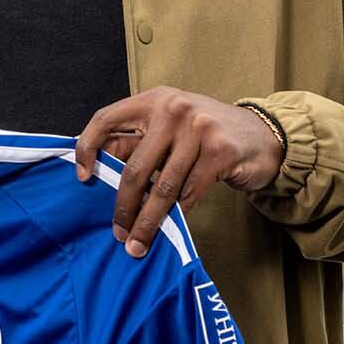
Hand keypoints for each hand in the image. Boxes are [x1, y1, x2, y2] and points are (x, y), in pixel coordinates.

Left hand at [73, 87, 284, 258]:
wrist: (261, 135)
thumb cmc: (205, 134)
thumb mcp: (170, 126)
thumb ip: (140, 141)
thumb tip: (98, 172)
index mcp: (152, 99)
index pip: (106, 119)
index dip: (87, 148)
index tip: (82, 178)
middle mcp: (173, 109)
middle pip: (134, 166)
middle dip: (123, 206)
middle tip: (118, 232)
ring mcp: (198, 128)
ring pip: (162, 187)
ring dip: (148, 221)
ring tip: (138, 243)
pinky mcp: (219, 151)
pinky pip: (188, 193)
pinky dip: (177, 215)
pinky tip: (171, 229)